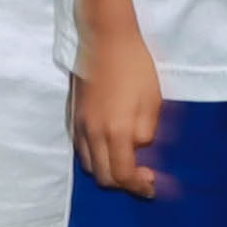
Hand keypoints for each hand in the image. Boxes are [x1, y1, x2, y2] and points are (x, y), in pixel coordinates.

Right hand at [69, 18, 168, 199]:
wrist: (106, 40)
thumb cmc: (135, 68)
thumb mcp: (152, 102)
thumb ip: (146, 133)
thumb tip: (141, 151)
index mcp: (116, 132)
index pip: (124, 175)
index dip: (139, 186)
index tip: (152, 184)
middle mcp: (93, 134)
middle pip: (104, 177)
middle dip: (124, 184)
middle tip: (143, 176)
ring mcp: (80, 126)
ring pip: (90, 166)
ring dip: (108, 172)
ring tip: (126, 163)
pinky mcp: (73, 117)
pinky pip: (81, 150)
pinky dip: (96, 158)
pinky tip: (109, 149)